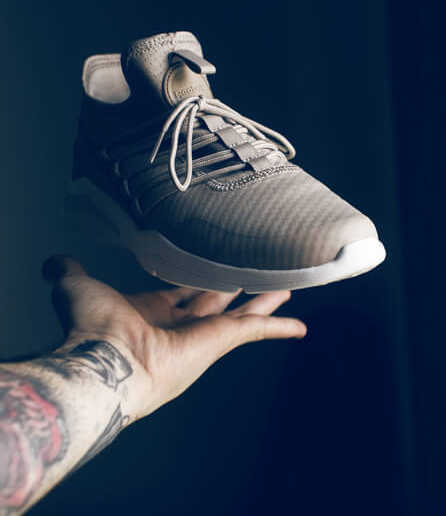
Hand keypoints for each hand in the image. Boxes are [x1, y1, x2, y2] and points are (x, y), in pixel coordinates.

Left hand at [42, 256, 305, 422]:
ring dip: (263, 301)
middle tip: (255, 278)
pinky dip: (279, 327)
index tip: (209, 268)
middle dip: (236, 290)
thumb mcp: (77, 287)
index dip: (196, 280)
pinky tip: (300, 326)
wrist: (103, 359)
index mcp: (153, 310)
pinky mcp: (220, 341)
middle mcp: (181, 324)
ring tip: (285, 288)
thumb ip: (68, 272)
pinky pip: (256, 330)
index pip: (182, 292)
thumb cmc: (89, 326)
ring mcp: (202, 334)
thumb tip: (56, 261)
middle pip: (218, 302)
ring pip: (242, 313)